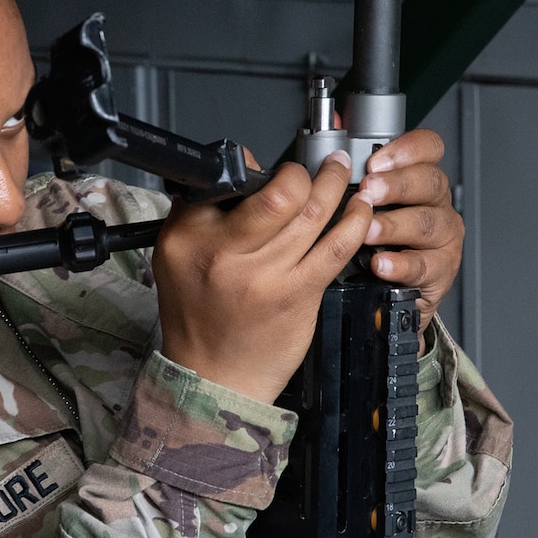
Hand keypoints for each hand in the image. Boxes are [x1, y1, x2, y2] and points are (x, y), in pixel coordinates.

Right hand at [153, 151, 374, 403]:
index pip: (230, 182)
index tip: (277, 169)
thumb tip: (244, 169)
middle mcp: (227, 253)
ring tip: (342, 173)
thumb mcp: (176, 253)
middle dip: (307, 171)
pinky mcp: (299, 295)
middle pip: (281, 194)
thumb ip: (201, 209)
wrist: (212, 374)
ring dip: (335, 186)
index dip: (262, 167)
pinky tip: (361, 209)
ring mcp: (267, 276)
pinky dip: (354, 222)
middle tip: (321, 163)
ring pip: (313, 215)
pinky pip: (334, 248)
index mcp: (191, 237)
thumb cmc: (197, 313)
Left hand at [358, 129, 463, 353]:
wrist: (383, 292)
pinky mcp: (440, 270)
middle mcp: (435, 203)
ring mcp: (442, 236)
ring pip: (427, 222)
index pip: (428, 148)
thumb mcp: (358, 197)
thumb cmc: (372, 239)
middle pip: (429, 182)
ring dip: (394, 224)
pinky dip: (401, 264)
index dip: (405, 149)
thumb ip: (347, 157)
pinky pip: (425, 265)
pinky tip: (381, 264)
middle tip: (368, 192)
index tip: (375, 160)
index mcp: (417, 178)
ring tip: (368, 230)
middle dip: (396, 185)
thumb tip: (332, 121)